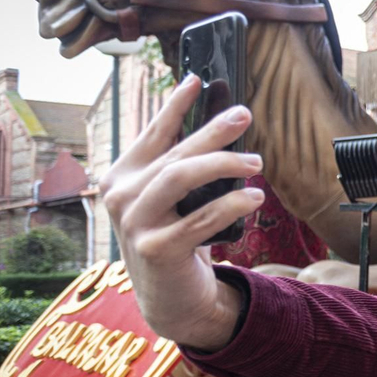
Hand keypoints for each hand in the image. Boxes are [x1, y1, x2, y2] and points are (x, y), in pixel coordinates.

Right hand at [101, 75, 263, 350]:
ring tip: (255, 161)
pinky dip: (231, 203)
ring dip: (223, 163)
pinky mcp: (157, 248)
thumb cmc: (176, 238)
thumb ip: (184, 167)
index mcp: (123, 177)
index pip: (152, 133)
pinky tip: (253, 196)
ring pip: (181, 177)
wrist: (170, 296)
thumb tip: (222, 128)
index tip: (196, 79)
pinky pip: (200, 218)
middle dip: (212, 130)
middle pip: (174, 153)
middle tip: (243, 114)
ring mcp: (135, 223)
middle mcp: (121, 196)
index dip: (174, 105)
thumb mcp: (174, 199)